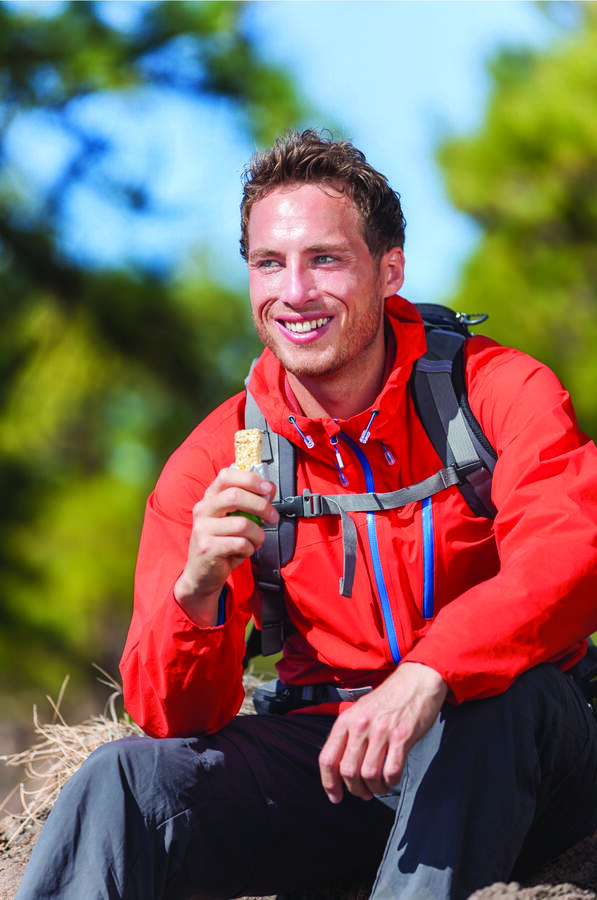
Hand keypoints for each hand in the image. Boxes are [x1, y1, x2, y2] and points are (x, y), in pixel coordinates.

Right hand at [174, 467, 277, 625]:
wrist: (201, 575)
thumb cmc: (221, 544)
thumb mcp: (232, 520)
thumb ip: (248, 504)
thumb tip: (269, 489)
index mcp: (209, 498)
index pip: (227, 475)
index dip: (250, 479)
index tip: (268, 488)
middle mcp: (203, 510)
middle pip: (235, 496)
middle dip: (261, 506)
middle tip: (273, 517)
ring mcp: (203, 529)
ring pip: (242, 524)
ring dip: (258, 535)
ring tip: (255, 541)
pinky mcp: (208, 548)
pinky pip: (241, 544)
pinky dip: (250, 549)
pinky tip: (244, 552)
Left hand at [318, 662, 446, 802]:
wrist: (417, 680)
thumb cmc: (389, 698)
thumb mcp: (361, 710)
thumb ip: (349, 734)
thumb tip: (341, 766)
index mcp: (346, 720)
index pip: (327, 758)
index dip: (329, 783)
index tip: (335, 797)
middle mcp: (360, 725)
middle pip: (348, 772)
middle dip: (355, 790)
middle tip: (364, 793)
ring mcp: (381, 731)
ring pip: (368, 775)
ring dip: (374, 789)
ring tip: (380, 787)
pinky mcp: (402, 736)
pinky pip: (391, 771)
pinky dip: (391, 781)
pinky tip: (393, 778)